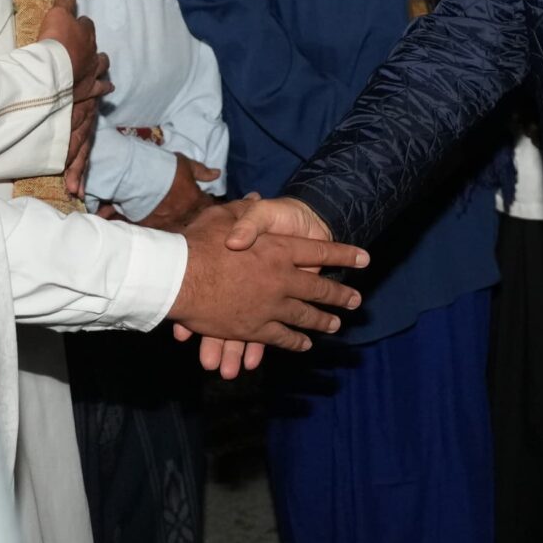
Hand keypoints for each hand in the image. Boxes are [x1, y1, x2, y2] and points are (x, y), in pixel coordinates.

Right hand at [37, 0, 99, 84]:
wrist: (53, 71)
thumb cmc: (54, 40)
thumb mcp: (57, 14)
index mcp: (85, 33)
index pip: (87, 25)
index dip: (81, 25)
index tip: (76, 25)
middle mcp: (92, 52)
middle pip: (96, 46)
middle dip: (93, 46)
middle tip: (87, 47)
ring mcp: (92, 71)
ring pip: (102, 66)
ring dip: (102, 64)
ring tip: (102, 63)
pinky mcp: (88, 89)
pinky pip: (100, 88)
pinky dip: (105, 87)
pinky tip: (110, 88)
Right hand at [148, 155, 221, 231]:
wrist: (139, 178)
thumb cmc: (166, 169)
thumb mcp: (187, 165)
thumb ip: (202, 172)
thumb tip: (218, 174)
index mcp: (195, 200)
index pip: (207, 204)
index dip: (206, 201)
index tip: (204, 199)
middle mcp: (185, 214)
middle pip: (194, 218)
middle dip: (194, 214)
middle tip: (189, 209)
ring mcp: (169, 222)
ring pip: (179, 227)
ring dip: (179, 222)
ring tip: (175, 217)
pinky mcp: (153, 226)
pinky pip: (161, 230)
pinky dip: (162, 227)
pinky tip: (160, 223)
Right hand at [167, 201, 368, 380]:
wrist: (178, 277)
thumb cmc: (198, 241)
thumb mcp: (224, 215)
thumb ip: (245, 212)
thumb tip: (255, 198)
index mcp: (278, 248)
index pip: (320, 249)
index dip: (343, 253)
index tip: (364, 258)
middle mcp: (282, 277)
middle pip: (319, 288)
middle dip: (339, 295)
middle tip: (356, 301)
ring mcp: (271, 305)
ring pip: (305, 315)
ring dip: (322, 320)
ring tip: (336, 324)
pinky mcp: (255, 327)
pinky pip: (281, 337)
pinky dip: (294, 341)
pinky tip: (304, 344)